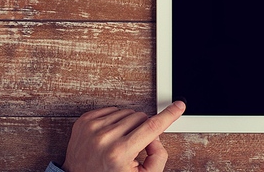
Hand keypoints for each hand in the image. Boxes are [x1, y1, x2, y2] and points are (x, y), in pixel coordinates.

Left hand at [61, 101, 185, 171]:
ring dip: (129, 124)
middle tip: (135, 145)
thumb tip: (156, 136)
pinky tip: (111, 135)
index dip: (169, 115)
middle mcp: (105, 138)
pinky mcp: (84, 121)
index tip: (179, 105)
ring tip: (120, 141)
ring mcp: (92, 128)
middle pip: (141, 117)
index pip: (152, 127)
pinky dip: (115, 120)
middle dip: (143, 128)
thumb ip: (158, 157)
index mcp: (120, 153)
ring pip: (127, 112)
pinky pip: (112, 110)